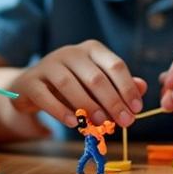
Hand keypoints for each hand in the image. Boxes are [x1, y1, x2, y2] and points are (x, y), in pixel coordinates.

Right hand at [8, 40, 146, 127]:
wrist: (31, 85)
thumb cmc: (72, 85)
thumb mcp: (96, 82)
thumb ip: (119, 85)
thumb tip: (143, 87)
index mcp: (91, 49)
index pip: (115, 65)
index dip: (128, 88)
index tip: (136, 109)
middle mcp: (70, 52)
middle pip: (95, 77)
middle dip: (112, 101)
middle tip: (125, 122)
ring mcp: (48, 64)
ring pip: (69, 85)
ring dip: (88, 106)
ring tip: (101, 123)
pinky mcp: (30, 81)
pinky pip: (45, 96)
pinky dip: (60, 111)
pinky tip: (74, 124)